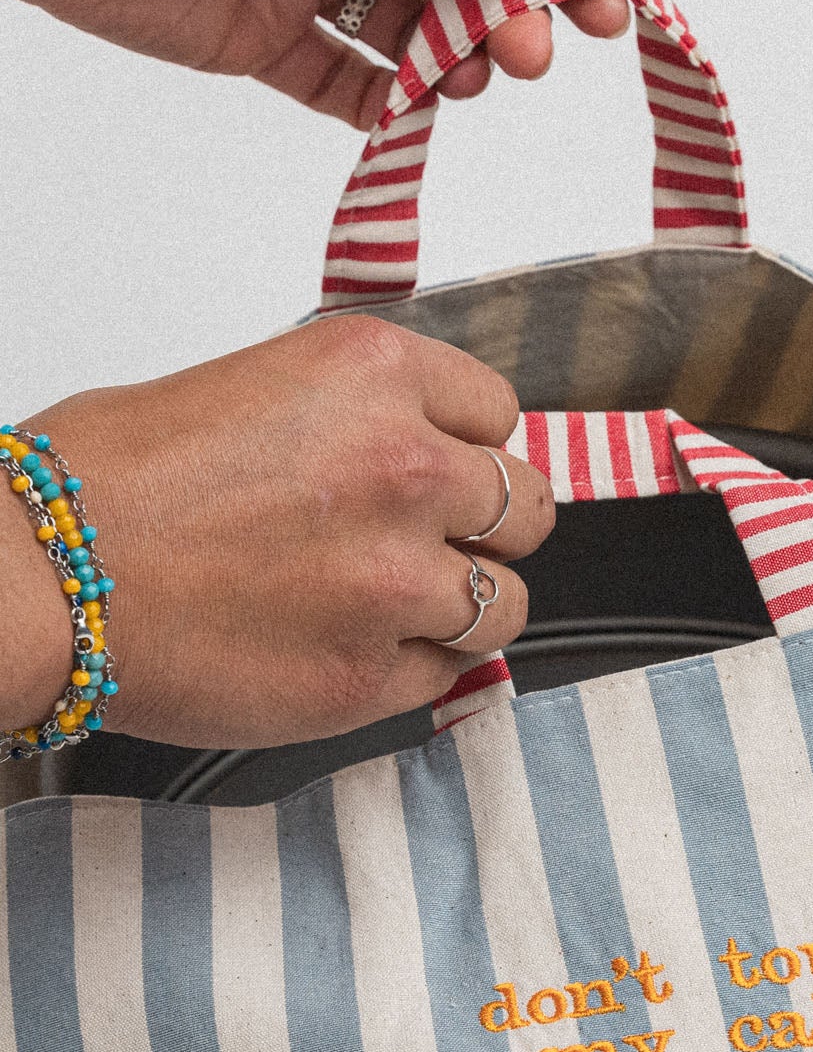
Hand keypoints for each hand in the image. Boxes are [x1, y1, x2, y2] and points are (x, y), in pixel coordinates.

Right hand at [0, 317, 554, 747]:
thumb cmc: (106, 485)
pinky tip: (353, 646)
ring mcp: (398, 580)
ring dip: (464, 605)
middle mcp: (406, 470)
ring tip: (392, 604)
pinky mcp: (373, 674)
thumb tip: (420, 449)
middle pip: (524, 507)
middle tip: (428, 540)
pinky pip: (455, 673)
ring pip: (506, 601)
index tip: (446, 466)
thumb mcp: (256, 389)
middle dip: (485, 525)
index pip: (496, 414)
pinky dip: (418, 665)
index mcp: (373, 377)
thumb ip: (358, 418)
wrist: (33, 581)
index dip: (469, 446)